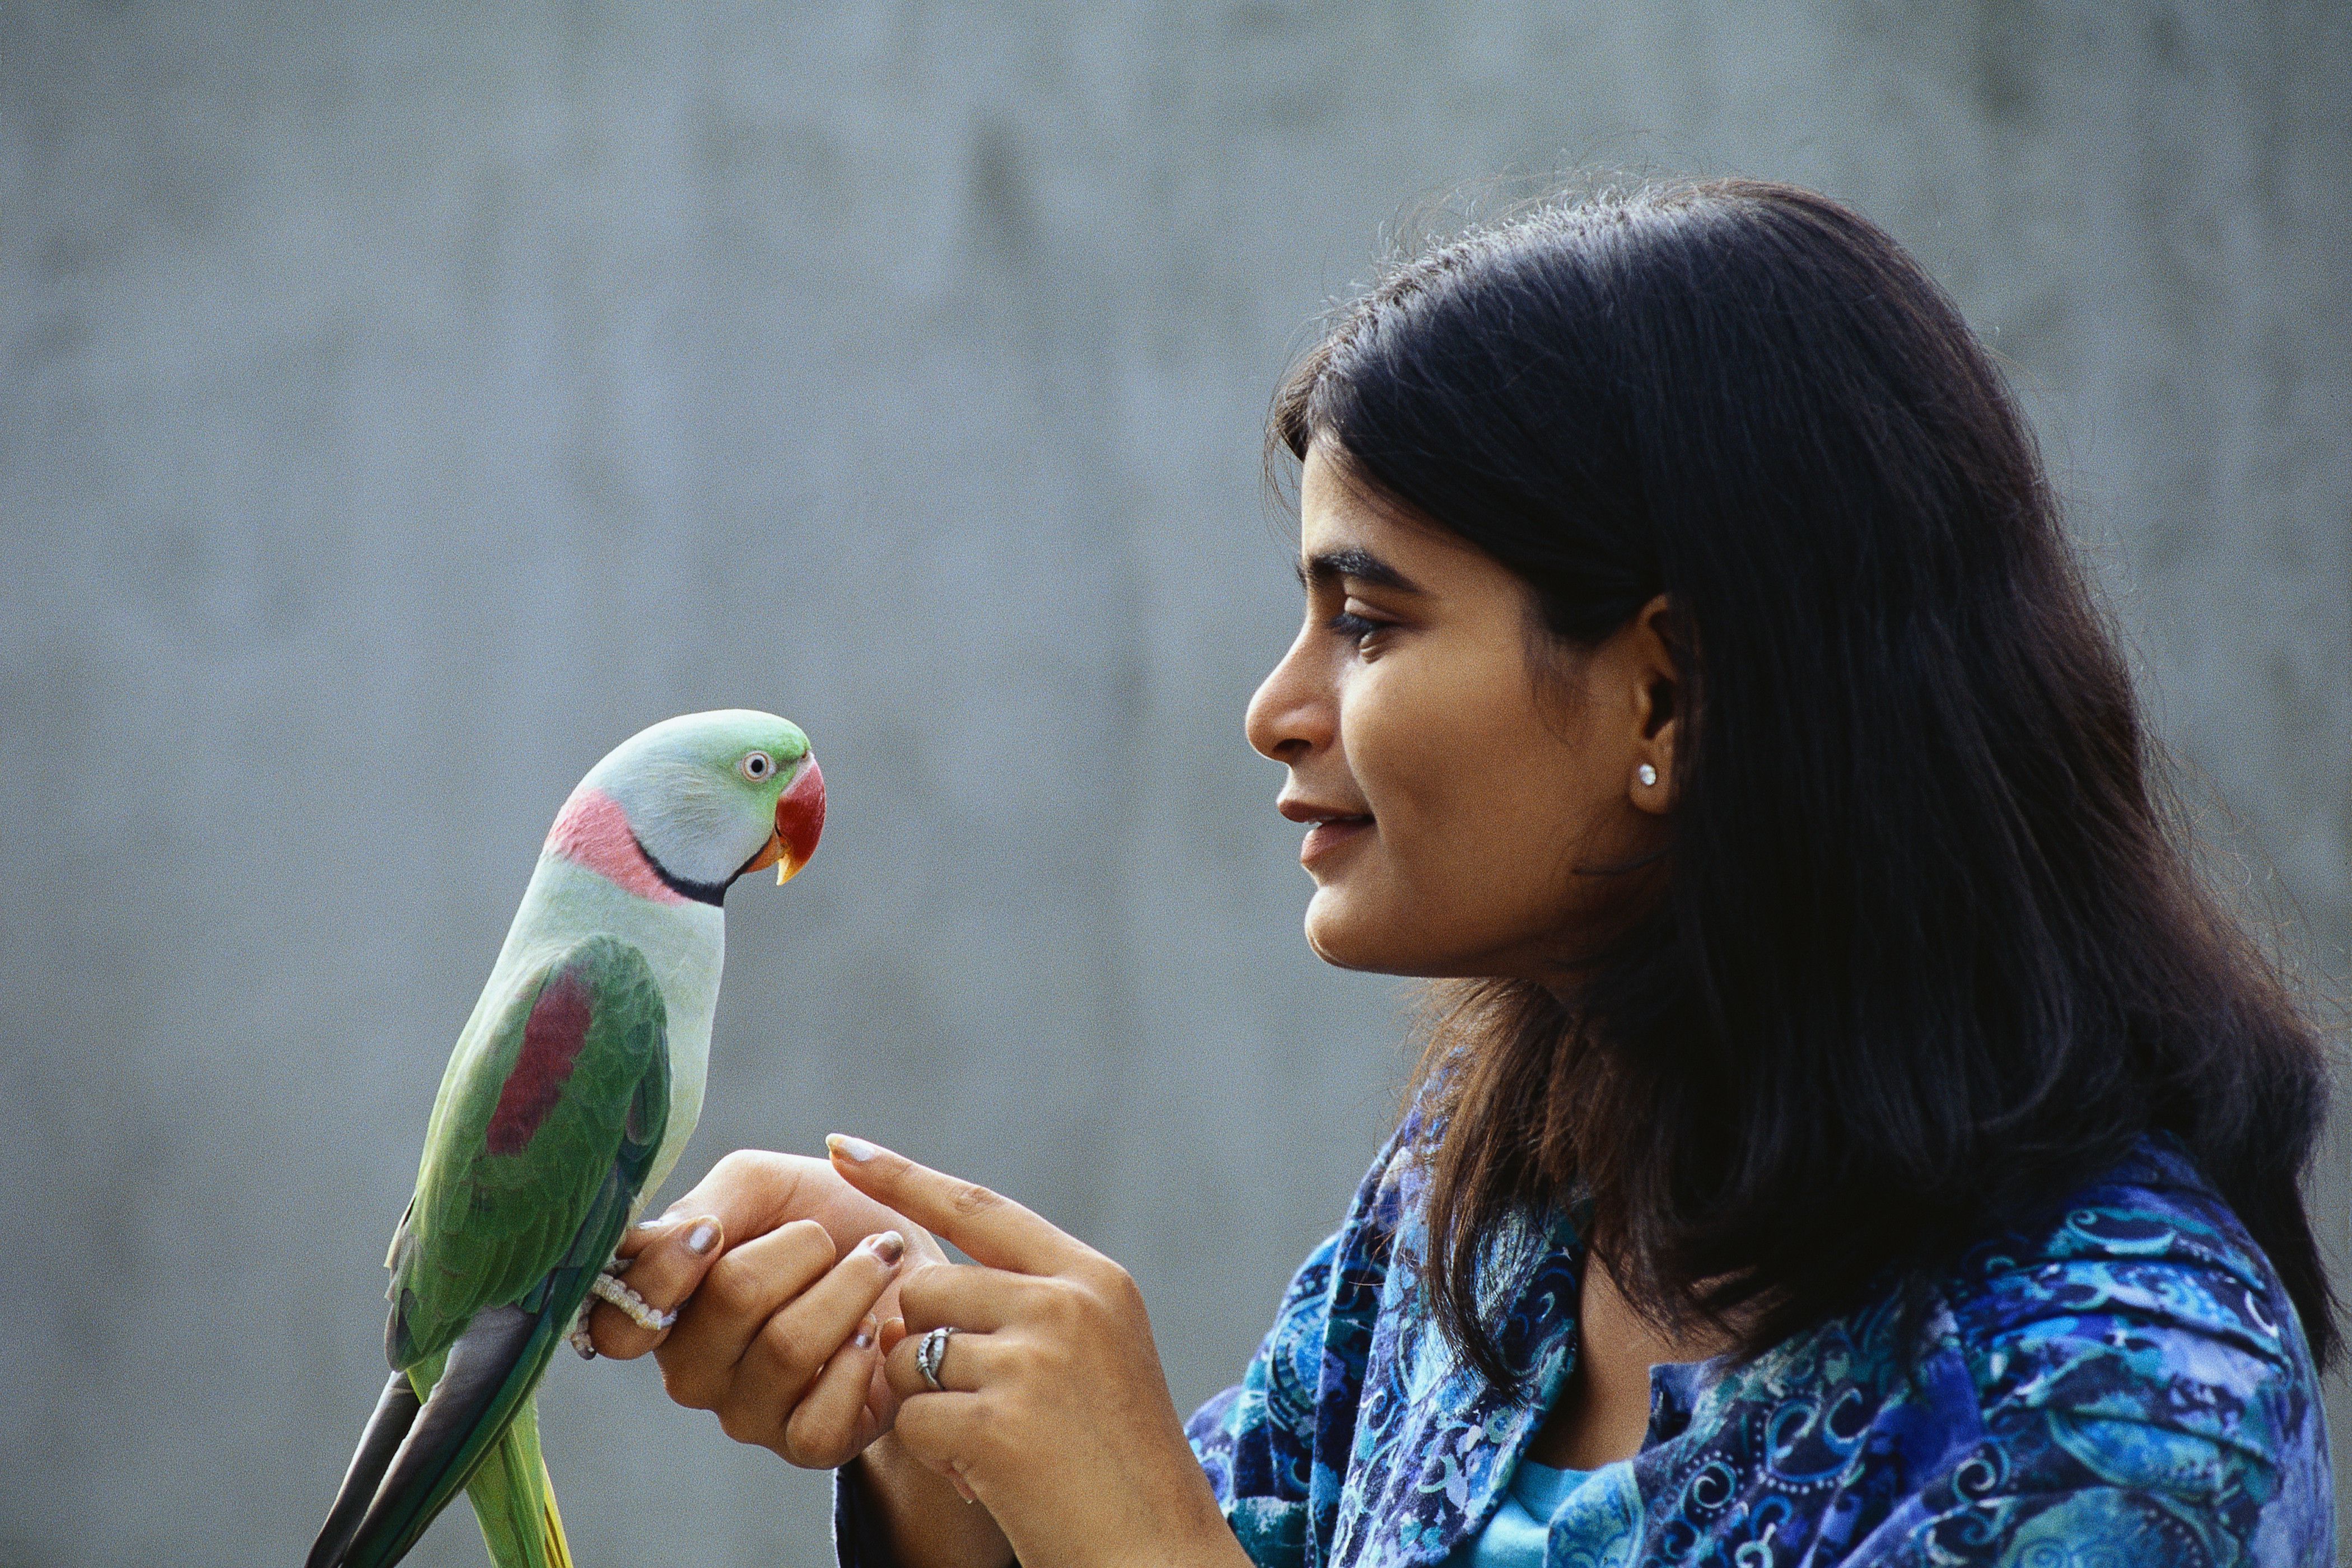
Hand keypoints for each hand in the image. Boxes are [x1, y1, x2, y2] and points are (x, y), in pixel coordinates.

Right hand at [584, 1150, 950, 1466]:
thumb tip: (679, 1240)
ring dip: (851, 1285)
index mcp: (663, 1308)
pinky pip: (818, 1420)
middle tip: (828, 1237)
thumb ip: (704, 1206)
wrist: (905, 1259)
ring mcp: (745, 1413)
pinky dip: (861, 1360)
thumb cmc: (824, 1217)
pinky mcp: (804, 1445)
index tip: (714, 1231)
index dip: (665, 1271)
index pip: (617, 1326)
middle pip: (730, 1298)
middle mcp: (692, 1370)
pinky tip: (876, 1334)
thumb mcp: (759, 1186)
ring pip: (787, 1346)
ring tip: (876, 1264)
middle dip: (801, 1246)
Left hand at [829, 1135, 1250, 1567]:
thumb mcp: (1095, 1355)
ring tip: (990, 1444)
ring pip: (908, 1355)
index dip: (904, 1176)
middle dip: (920, 1343)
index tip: (842, 1148)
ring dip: (926, 1404)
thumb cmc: (1115, 1464)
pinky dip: (933, 1455)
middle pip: (926, 1286)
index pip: (979, 1206)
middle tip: (973, 1402)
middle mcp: (1067, 1304)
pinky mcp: (997, 1424)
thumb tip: (908, 1285)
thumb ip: (1027, 1303)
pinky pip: (910, 1420)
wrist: (1155, 1554)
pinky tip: (986, 1477)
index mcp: (1095, 1279)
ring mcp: (1034, 1362)